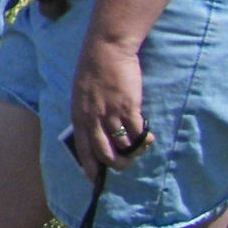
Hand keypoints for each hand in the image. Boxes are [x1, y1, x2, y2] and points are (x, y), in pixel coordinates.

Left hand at [70, 35, 152, 177]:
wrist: (106, 49)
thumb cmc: (94, 70)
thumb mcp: (81, 94)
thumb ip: (87, 113)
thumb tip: (97, 134)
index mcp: (78, 115)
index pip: (81, 148)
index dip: (89, 167)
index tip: (95, 179)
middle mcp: (92, 118)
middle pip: (104, 154)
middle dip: (116, 164)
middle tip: (125, 163)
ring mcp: (110, 113)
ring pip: (123, 147)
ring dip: (132, 153)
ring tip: (138, 149)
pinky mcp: (128, 108)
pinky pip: (138, 134)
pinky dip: (145, 140)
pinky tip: (148, 136)